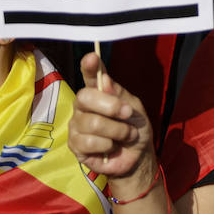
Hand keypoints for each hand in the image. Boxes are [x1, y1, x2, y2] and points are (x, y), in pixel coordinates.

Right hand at [68, 52, 158, 198]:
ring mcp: (77, 124)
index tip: (92, 57)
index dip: (89, 67)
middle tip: (128, 114)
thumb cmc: (135, 128)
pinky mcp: (75, 145)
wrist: (137, 156)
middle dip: (111, 106)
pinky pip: (88, 142)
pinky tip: (111, 147)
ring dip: (116, 131)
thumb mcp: (135, 109)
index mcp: (99, 92)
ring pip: (91, 123)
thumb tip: (105, 81)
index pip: (90, 76)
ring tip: (125, 135)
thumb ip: (120, 95)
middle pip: (85, 97)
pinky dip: (108, 145)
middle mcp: (84, 105)